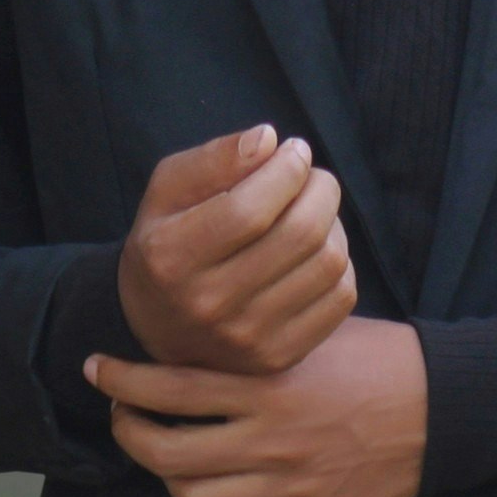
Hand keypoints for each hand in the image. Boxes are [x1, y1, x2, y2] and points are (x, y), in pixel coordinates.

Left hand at [91, 317, 425, 496]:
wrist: (442, 410)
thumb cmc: (377, 358)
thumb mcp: (313, 334)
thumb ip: (253, 345)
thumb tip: (187, 340)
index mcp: (270, 385)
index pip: (172, 387)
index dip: (122, 380)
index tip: (97, 369)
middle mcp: (272, 440)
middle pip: (166, 455)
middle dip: (130, 434)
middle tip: (125, 415)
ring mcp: (288, 487)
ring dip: (170, 476)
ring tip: (170, 451)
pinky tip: (220, 482)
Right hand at [114, 125, 355, 377]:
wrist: (155, 327)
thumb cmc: (168, 241)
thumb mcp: (167, 192)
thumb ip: (213, 159)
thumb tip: (270, 139)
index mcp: (170, 258)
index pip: (249, 210)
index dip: (285, 170)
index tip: (294, 151)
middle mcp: (208, 305)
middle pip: (299, 234)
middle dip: (320, 189)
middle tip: (313, 177)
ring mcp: (247, 339)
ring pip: (328, 263)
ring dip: (333, 223)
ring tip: (313, 211)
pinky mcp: (280, 357)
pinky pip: (340, 297)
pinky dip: (339, 263)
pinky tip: (316, 251)